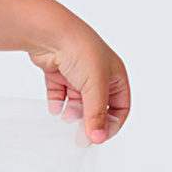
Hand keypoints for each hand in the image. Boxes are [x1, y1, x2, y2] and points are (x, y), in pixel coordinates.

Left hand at [30, 22, 129, 145]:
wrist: (50, 32)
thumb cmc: (80, 51)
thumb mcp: (95, 87)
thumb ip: (96, 115)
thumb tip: (98, 138)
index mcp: (115, 74)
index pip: (120, 106)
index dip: (112, 123)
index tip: (100, 136)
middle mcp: (98, 73)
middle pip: (98, 106)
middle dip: (90, 120)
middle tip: (81, 137)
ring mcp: (77, 72)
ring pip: (78, 101)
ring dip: (73, 112)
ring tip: (67, 115)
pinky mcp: (58, 72)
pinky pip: (59, 93)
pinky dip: (57, 102)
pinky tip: (55, 108)